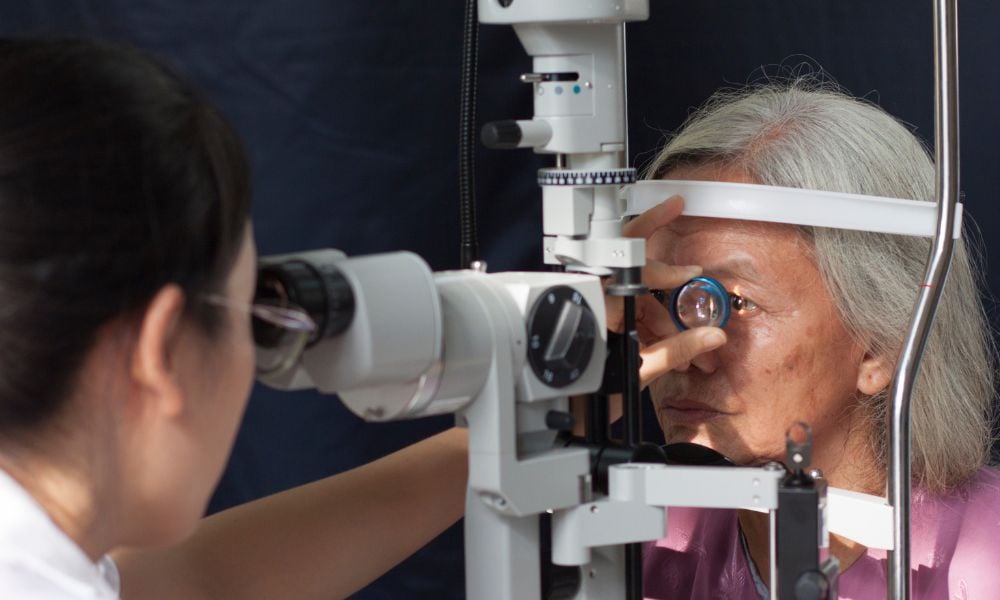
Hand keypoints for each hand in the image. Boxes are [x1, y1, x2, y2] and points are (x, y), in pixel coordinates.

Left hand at [605, 196, 726, 386]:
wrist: (566, 413)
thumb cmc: (587, 393)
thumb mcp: (638, 371)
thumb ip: (677, 351)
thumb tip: (711, 336)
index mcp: (599, 301)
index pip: (632, 261)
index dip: (666, 264)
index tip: (691, 270)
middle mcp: (597, 299)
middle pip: (636, 271)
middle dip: (667, 277)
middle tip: (682, 240)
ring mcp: (599, 311)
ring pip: (640, 299)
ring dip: (667, 318)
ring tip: (691, 343)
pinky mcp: (603, 325)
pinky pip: (633, 314)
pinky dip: (655, 327)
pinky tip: (675, 345)